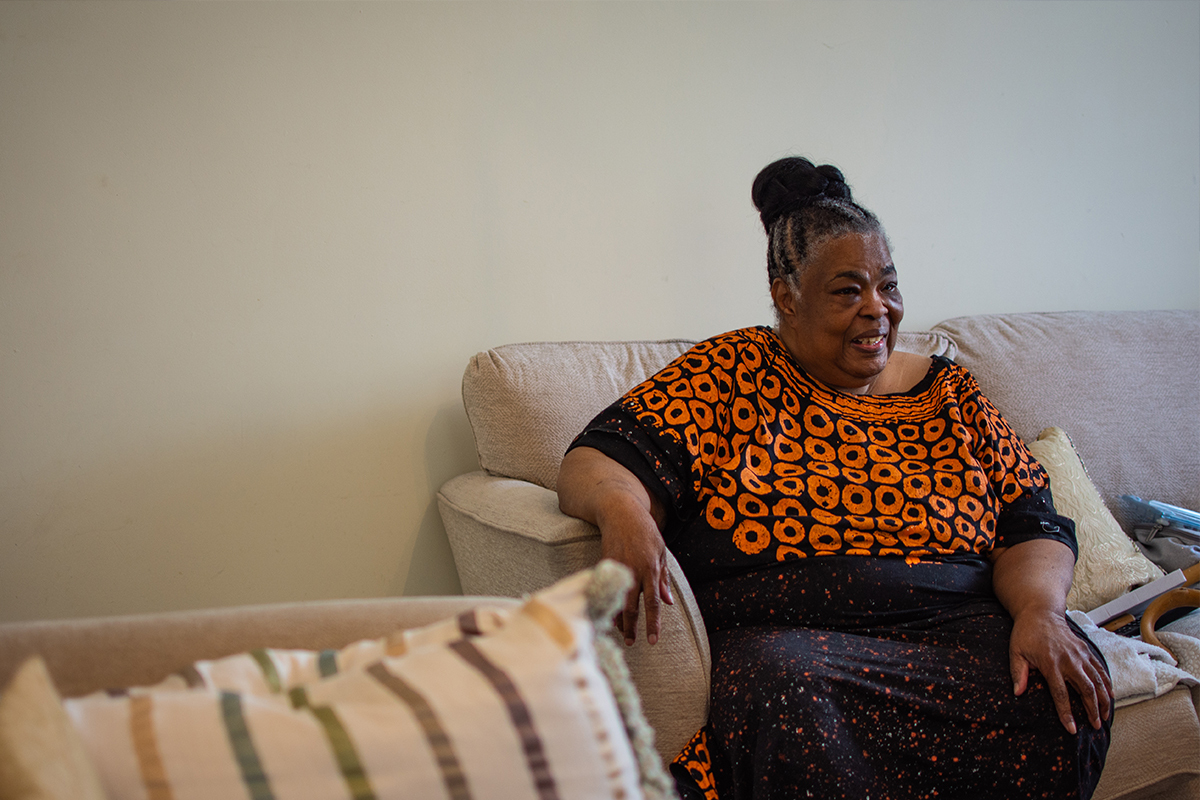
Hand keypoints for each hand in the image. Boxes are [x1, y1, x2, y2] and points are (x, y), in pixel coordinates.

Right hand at [598, 504, 673, 645]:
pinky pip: (609, 588)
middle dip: (632, 627)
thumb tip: (668, 602)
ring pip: (618, 599)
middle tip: (631, 643)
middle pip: (633, 606)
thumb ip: (664, 578)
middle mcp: (635, 570)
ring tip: (621, 632)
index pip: (653, 603)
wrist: (621, 513)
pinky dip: (610, 602)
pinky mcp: (606, 564)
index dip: (653, 623)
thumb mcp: (661, 552)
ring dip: (619, 618)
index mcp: (651, 568)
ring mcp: (619, 568)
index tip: (652, 640)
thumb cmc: (645, 531)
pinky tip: (611, 613)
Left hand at [1009, 609, 1112, 733]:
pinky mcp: (1086, 650)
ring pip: (1098, 680)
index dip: (1066, 713)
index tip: (1072, 729)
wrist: (1040, 612)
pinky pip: (1100, 669)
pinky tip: (1109, 696)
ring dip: (1103, 699)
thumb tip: (1017, 692)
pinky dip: (1107, 683)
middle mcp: (1069, 660)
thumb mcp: (1016, 652)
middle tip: (1095, 726)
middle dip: (1092, 710)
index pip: (1060, 694)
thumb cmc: (1025, 633)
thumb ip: (1018, 673)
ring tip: (1105, 716)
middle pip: (1086, 689)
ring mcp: (1080, 654)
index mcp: (1050, 663)